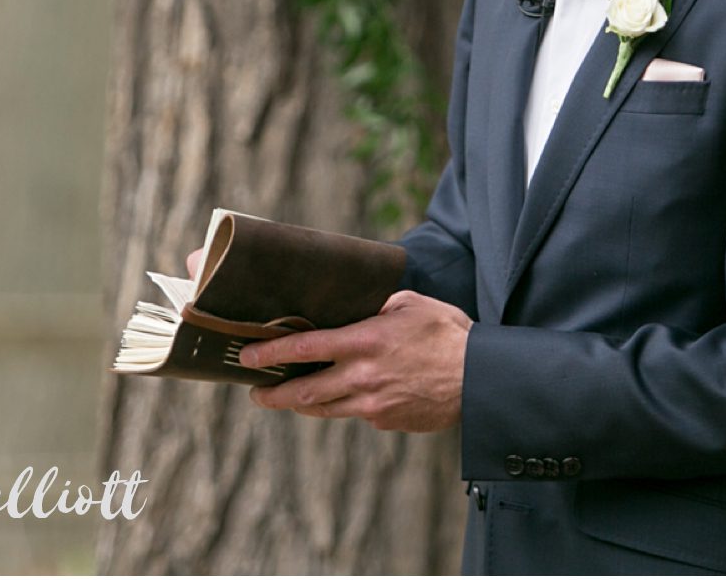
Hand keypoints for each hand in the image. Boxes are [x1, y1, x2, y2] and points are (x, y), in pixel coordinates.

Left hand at [239, 291, 470, 432]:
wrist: (478, 377)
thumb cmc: (447, 333)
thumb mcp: (410, 304)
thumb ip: (377, 307)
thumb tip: (358, 309)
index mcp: (364, 341)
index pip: (304, 348)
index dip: (270, 352)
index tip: (247, 355)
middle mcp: (362, 376)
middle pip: (304, 392)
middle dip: (272, 394)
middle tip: (255, 392)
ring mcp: (372, 403)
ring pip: (324, 409)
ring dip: (300, 405)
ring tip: (286, 399)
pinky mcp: (385, 420)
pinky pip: (356, 413)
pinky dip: (345, 405)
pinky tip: (347, 396)